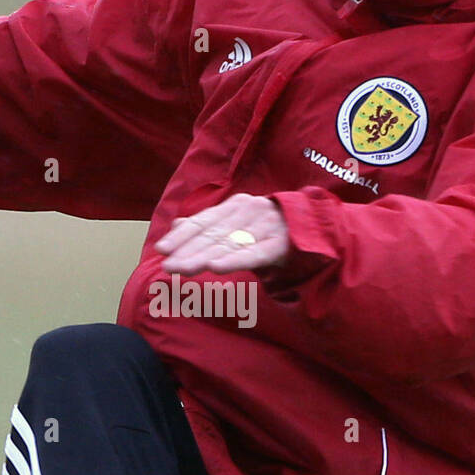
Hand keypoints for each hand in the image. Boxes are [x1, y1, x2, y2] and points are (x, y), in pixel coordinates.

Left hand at [155, 193, 288, 273]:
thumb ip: (208, 224)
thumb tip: (177, 225)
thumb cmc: (268, 229)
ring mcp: (265, 227)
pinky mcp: (280, 245)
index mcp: (236, 205)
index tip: (162, 249)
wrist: (312, 227)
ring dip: (203, 257)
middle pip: (213, 235)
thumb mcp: (237, 223)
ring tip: (183, 268)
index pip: (204, 221)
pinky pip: (253, 254)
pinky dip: (234, 260)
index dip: (182, 236)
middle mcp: (249, 211)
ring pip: (229, 245)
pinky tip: (216, 267)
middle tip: (168, 266)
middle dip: (188, 251)